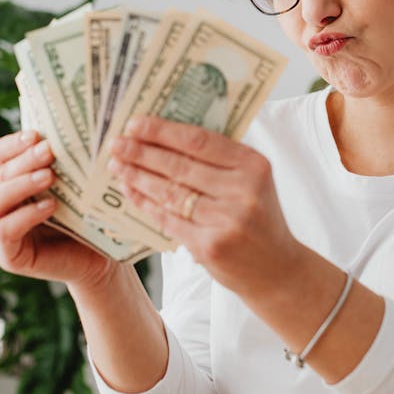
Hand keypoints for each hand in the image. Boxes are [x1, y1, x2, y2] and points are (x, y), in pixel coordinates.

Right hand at [0, 130, 116, 290]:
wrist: (102, 259)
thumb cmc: (90, 218)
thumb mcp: (78, 185)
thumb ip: (68, 162)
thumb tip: (75, 127)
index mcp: (13, 182)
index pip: (0, 155)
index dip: (14, 143)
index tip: (37, 134)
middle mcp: (2, 204)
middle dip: (24, 160)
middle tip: (50, 151)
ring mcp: (1, 231)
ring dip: (21, 184)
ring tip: (49, 177)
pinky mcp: (9, 256)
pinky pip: (5, 231)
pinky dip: (25, 216)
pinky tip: (50, 207)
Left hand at [107, 115, 303, 299]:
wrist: (278, 269)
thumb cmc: (258, 218)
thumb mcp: (252, 182)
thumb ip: (220, 161)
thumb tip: (165, 134)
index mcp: (254, 166)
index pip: (199, 140)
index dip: (162, 131)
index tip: (134, 123)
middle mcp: (243, 191)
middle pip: (180, 165)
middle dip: (141, 152)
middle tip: (115, 143)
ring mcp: (226, 221)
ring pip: (170, 193)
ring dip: (137, 177)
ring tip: (116, 165)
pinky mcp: (210, 246)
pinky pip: (168, 220)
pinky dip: (145, 204)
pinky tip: (130, 192)